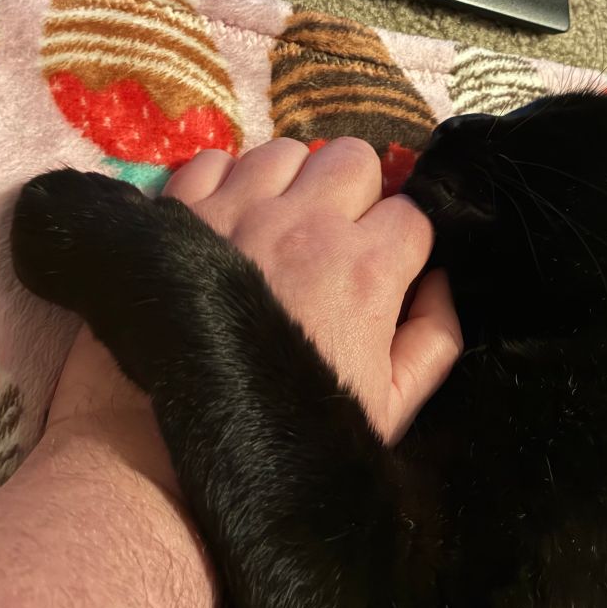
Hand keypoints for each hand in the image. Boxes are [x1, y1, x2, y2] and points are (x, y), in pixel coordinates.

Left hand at [162, 138, 461, 441]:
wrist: (166, 455)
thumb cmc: (289, 437)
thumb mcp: (391, 409)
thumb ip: (435, 339)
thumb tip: (440, 281)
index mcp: (367, 270)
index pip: (414, 212)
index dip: (404, 240)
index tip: (389, 266)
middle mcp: (307, 224)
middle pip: (354, 158)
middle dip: (357, 193)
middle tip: (338, 238)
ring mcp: (240, 210)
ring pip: (286, 152)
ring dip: (293, 183)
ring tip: (279, 228)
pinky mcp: (181, 211)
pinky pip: (216, 159)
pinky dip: (228, 182)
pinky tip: (228, 222)